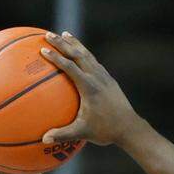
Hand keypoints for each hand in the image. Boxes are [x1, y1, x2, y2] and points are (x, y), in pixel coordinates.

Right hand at [38, 31, 141, 145]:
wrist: (130, 127)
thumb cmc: (106, 130)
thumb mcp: (83, 133)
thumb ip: (63, 134)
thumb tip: (43, 140)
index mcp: (89, 87)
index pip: (70, 67)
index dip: (56, 57)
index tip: (43, 50)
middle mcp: (97, 77)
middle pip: (77, 54)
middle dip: (61, 43)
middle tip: (47, 34)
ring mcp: (104, 76)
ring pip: (87, 55)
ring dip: (75, 43)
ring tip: (64, 34)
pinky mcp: (109, 79)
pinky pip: (94, 61)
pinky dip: (85, 53)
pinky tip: (80, 53)